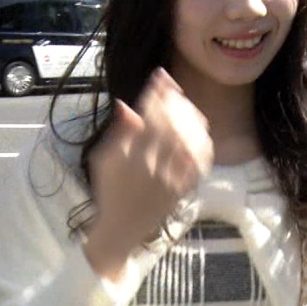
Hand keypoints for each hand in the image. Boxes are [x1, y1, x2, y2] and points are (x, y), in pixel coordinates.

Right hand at [84, 68, 212, 279]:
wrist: (122, 228)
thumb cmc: (109, 191)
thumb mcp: (103, 159)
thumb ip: (118, 133)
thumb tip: (125, 105)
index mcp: (131, 156)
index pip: (149, 116)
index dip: (157, 93)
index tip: (161, 77)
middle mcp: (154, 166)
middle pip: (172, 125)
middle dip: (175, 102)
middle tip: (174, 89)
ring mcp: (172, 178)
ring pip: (189, 141)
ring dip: (191, 119)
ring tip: (187, 105)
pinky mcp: (183, 189)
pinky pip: (199, 163)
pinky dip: (202, 143)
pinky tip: (201, 131)